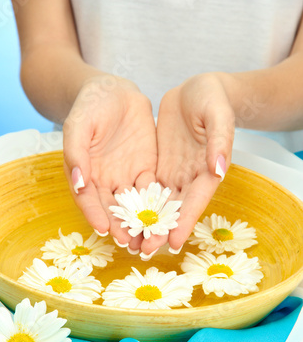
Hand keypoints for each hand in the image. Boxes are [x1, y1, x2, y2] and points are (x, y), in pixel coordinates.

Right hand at [63, 75, 156, 250]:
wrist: (113, 91)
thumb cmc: (89, 106)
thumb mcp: (79, 126)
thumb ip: (76, 153)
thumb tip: (78, 182)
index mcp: (84, 175)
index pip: (89, 200)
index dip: (95, 215)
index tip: (104, 230)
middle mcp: (105, 182)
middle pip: (113, 210)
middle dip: (121, 228)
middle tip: (131, 244)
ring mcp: (126, 177)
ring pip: (134, 205)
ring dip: (141, 223)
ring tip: (150, 239)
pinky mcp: (146, 170)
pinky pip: (152, 190)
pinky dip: (158, 204)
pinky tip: (166, 216)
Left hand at [142, 73, 234, 253]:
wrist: (197, 90)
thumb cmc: (213, 100)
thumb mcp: (217, 116)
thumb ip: (219, 142)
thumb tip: (219, 170)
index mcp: (207, 171)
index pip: (195, 202)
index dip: (185, 223)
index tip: (173, 243)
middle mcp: (190, 179)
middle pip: (174, 211)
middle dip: (160, 231)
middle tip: (144, 250)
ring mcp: (173, 174)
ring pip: (158, 205)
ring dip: (146, 223)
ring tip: (130, 241)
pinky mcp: (160, 167)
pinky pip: (145, 188)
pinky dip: (136, 203)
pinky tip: (123, 216)